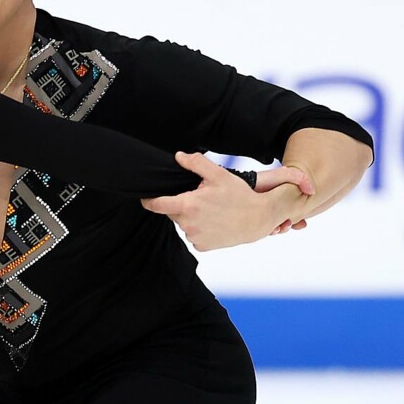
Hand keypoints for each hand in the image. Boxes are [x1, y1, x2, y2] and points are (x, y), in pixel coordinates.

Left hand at [141, 152, 309, 250]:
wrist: (259, 219)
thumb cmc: (239, 195)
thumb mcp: (219, 175)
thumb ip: (196, 164)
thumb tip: (178, 156)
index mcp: (188, 206)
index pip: (157, 204)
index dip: (149, 200)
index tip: (145, 197)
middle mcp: (188, 224)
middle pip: (172, 212)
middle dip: (181, 204)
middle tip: (201, 198)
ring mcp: (195, 237)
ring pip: (183, 224)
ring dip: (191, 217)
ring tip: (211, 211)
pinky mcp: (202, 247)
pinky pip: (193, 235)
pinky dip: (199, 228)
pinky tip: (213, 222)